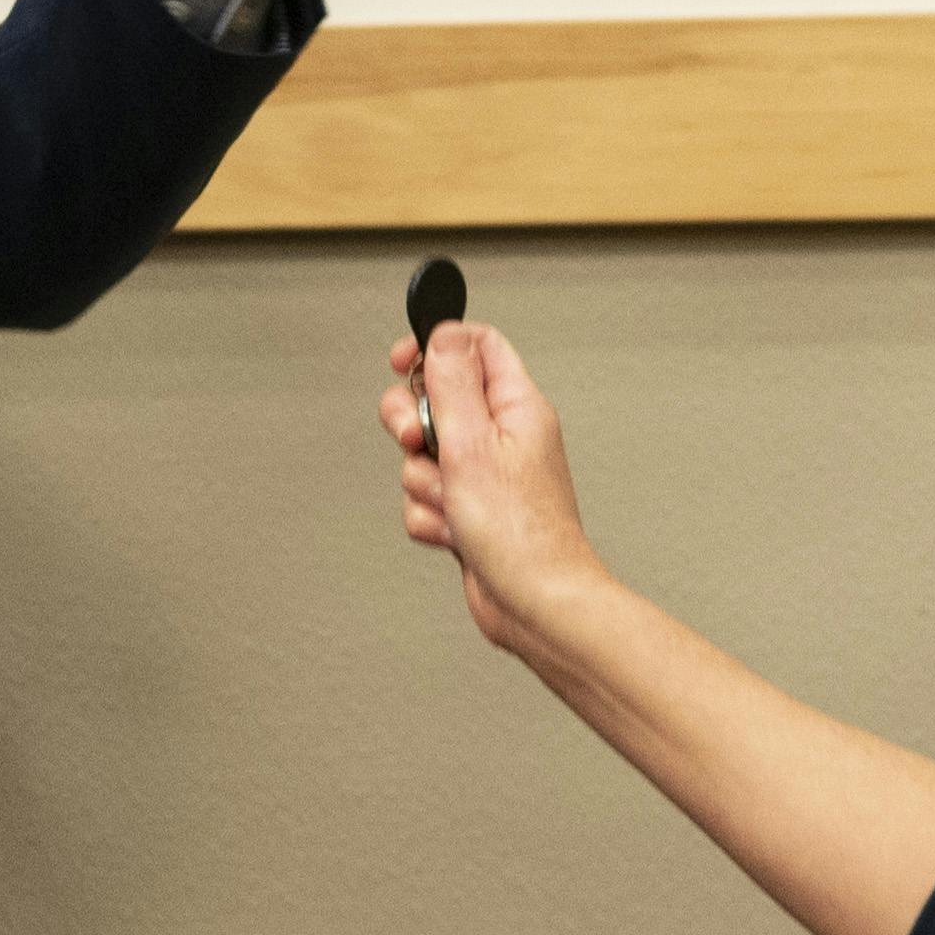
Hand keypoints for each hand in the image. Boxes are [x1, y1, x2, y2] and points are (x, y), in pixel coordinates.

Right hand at [379, 319, 599, 657]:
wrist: (533, 602)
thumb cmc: (520, 532)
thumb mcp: (474, 441)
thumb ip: (452, 382)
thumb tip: (443, 332)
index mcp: (516, 406)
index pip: (474, 345)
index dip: (433, 345)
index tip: (401, 362)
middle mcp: (502, 436)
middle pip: (434, 400)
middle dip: (411, 424)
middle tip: (419, 442)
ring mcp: (484, 475)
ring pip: (422, 456)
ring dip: (424, 482)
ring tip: (455, 503)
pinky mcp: (468, 511)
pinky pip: (426, 498)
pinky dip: (429, 517)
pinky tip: (454, 532)